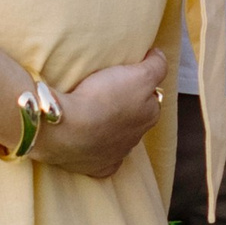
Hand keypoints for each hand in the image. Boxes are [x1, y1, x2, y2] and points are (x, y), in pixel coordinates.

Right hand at [33, 52, 169, 180]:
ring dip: (109, 128)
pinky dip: (97, 152)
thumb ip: (156, 65)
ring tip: (91, 113)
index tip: (124, 76)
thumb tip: (159, 57)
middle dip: (126, 108)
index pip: (151, 97)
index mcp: (150, 115)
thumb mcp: (140, 74)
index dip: (139, 85)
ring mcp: (116, 155)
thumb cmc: (104, 98)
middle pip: (135, 119)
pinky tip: (89, 142)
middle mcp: (137, 138)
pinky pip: (101, 160)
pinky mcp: (96, 167)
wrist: (66, 128)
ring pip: (117, 138)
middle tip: (106, 92)